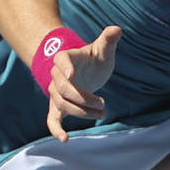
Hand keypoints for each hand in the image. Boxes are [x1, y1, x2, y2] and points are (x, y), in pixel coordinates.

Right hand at [44, 25, 122, 140]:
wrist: (85, 71)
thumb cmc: (94, 58)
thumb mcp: (103, 49)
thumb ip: (108, 40)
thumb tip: (117, 29)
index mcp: (65, 58)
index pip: (61, 61)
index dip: (64, 67)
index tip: (72, 74)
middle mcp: (57, 76)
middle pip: (62, 88)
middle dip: (83, 98)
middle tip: (103, 105)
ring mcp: (56, 92)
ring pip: (62, 104)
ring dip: (81, 112)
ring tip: (102, 113)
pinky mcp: (58, 107)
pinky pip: (52, 119)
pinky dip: (56, 130)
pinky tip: (65, 140)